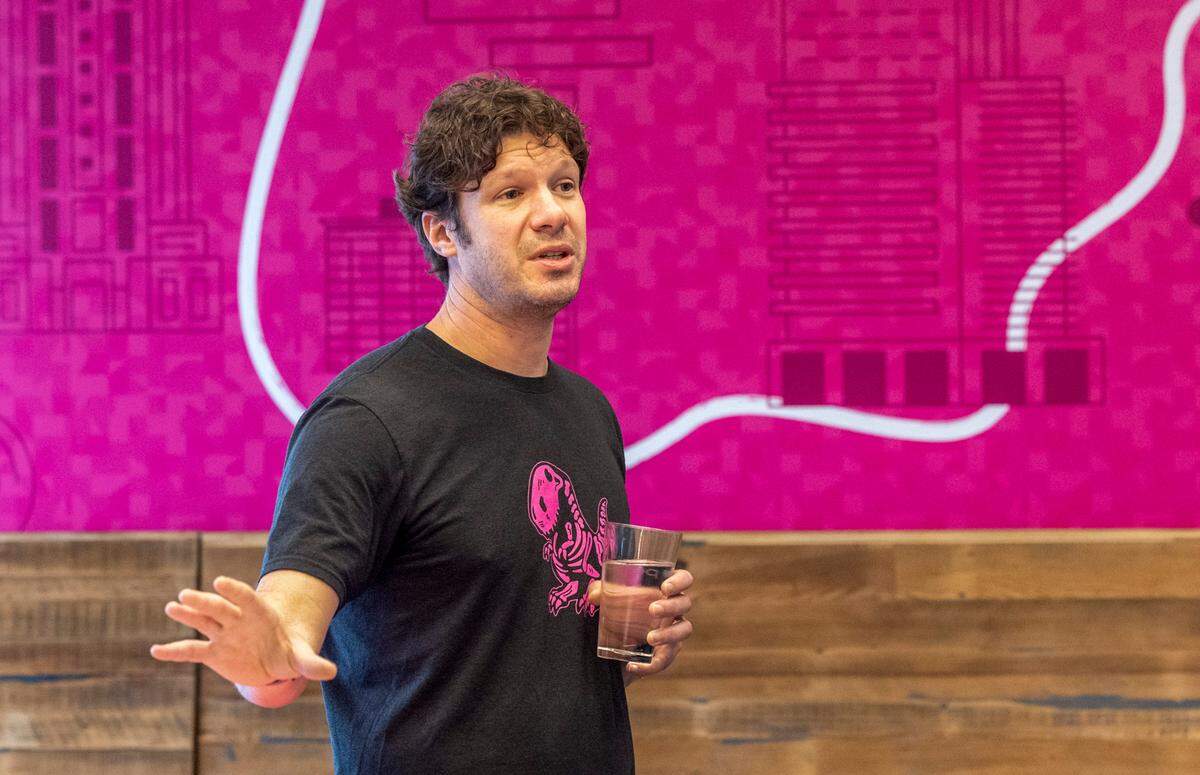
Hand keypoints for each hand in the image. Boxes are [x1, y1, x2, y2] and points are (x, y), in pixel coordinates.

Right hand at [149, 575, 336, 686]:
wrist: (277, 657)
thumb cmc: (290, 651)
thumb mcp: (302, 657)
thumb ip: (312, 663)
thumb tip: (331, 671)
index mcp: (260, 614)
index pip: (246, 598)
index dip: (234, 591)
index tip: (219, 582)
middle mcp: (238, 620)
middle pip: (219, 608)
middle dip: (204, 601)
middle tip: (185, 594)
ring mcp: (224, 634)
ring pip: (203, 621)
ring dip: (187, 615)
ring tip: (171, 607)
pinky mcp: (214, 652)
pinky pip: (192, 650)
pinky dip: (175, 651)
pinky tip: (156, 651)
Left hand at [588, 568, 693, 682]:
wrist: (609, 646)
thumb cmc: (615, 611)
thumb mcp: (605, 599)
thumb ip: (600, 592)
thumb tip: (595, 594)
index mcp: (664, 589)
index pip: (683, 578)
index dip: (680, 581)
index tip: (665, 587)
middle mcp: (673, 608)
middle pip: (685, 603)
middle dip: (671, 606)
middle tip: (653, 609)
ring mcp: (672, 631)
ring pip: (684, 630)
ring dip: (669, 634)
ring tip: (650, 638)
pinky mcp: (666, 653)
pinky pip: (666, 659)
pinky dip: (651, 664)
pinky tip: (633, 665)